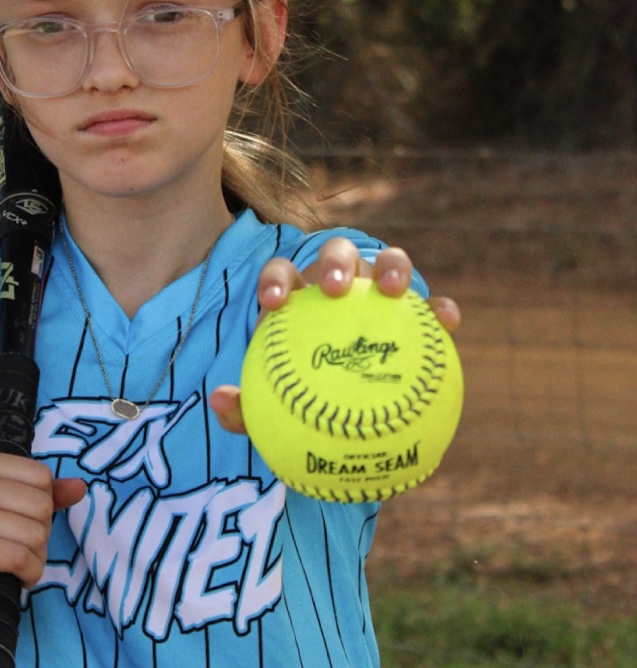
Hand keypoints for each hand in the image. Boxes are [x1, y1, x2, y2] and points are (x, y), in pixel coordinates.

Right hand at [0, 450, 85, 637]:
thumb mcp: (3, 514)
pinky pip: (21, 557)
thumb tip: (80, 487)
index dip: (39, 509)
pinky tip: (7, 579)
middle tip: (8, 551)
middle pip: (41, 504)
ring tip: (6, 566)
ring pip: (36, 533)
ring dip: (34, 559)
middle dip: (38, 537)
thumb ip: (41, 496)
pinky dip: (26, 575)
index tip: (10, 525)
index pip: (41, 476)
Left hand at [209, 236, 460, 435]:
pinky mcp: (418, 314)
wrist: (352, 413)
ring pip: (388, 262)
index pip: (282, 274)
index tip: (273, 303)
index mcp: (300, 298)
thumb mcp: (273, 409)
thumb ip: (247, 407)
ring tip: (393, 291)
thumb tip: (220, 402)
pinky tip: (447, 323)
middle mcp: (340, 284)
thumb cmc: (304, 402)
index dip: (277, 280)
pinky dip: (438, 308)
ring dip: (392, 266)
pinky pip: (430, 306)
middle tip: (333, 289)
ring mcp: (380, 292)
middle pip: (337, 254)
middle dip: (335, 261)